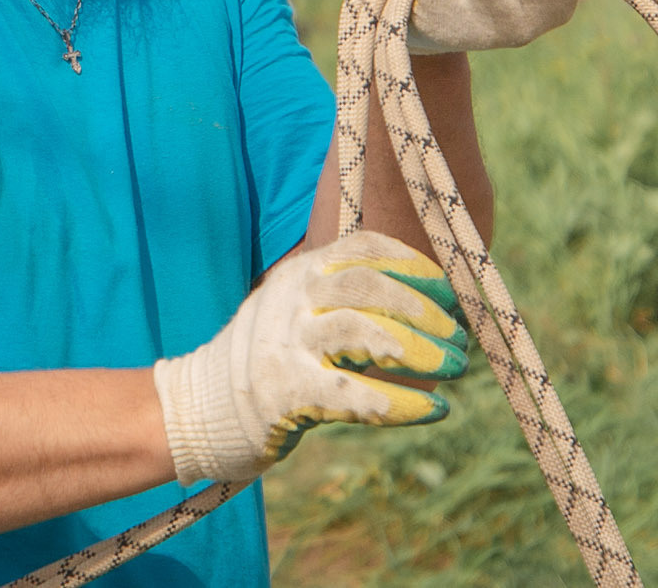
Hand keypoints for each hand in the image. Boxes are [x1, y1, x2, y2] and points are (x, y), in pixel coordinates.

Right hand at [152, 232, 466, 483]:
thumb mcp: (298, 313)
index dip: (413, 264)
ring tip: (455, 367)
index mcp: (299, 271)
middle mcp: (291, 298)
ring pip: (362, 332)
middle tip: (460, 335)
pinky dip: (401, 402)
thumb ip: (345, 301)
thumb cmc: (266, 363)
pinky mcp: (284, 393)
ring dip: (419, 350)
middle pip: (368, 286)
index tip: (449, 288)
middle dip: (423, 308)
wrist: (196, 410)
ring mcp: (284, 343)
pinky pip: (353, 394)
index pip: (362, 248)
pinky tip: (433, 410)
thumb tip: (430, 308)